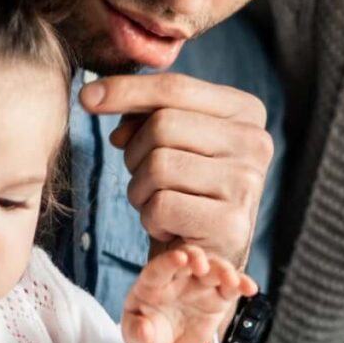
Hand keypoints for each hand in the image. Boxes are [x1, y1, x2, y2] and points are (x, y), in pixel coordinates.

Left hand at [81, 73, 270, 268]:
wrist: (205, 255)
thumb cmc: (185, 189)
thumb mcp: (170, 139)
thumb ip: (143, 111)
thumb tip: (95, 97)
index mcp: (246, 111)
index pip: (176, 87)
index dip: (125, 90)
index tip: (87, 97)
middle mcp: (256, 142)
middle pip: (162, 125)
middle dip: (135, 153)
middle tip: (145, 176)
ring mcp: (248, 182)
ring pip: (158, 165)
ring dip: (141, 189)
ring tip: (160, 202)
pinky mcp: (232, 223)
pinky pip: (162, 205)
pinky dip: (151, 218)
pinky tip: (170, 226)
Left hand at [122, 244, 257, 342]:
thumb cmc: (148, 334)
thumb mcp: (137, 336)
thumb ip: (137, 332)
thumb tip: (143, 332)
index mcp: (153, 282)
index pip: (159, 268)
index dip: (169, 261)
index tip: (179, 257)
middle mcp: (179, 277)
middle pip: (190, 259)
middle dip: (197, 258)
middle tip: (203, 266)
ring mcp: (200, 285)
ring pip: (214, 269)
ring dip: (223, 270)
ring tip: (231, 280)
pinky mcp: (219, 296)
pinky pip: (232, 287)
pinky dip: (242, 284)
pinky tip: (250, 288)